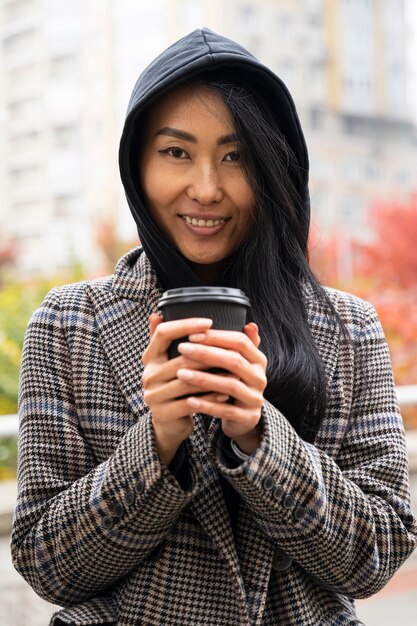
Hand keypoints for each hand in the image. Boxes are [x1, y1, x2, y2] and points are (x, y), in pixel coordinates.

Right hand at [142, 314, 228, 464]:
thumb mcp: (168, 362)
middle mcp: (148, 374)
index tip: (208, 322)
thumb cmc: (174, 386)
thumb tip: (157, 312)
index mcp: (149, 357)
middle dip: (207, 353)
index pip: (164, 333)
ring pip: (187, 381)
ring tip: (233, 371)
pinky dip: (209, 397)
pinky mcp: (164, 413)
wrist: (168, 423)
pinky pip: (190, 403)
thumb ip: (166, 340)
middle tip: (230, 348)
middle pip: (180, 358)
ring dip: (213, 376)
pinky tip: (225, 393)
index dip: (185, 325)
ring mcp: (154, 395)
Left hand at [175, 323, 267, 454]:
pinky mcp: (248, 417)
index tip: (192, 334)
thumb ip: (235, 343)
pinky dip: (207, 405)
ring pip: (230, 385)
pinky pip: (226, 411)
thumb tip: (247, 322)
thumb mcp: (237, 362)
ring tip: (181, 373)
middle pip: (234, 361)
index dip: (216, 337)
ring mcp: (255, 398)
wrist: (243, 418)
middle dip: (206, 354)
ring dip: (203, 379)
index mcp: (257, 359)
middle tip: (182, 348)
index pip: (240, 342)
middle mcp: (260, 377)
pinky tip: (189, 400)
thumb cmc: (233, 383)